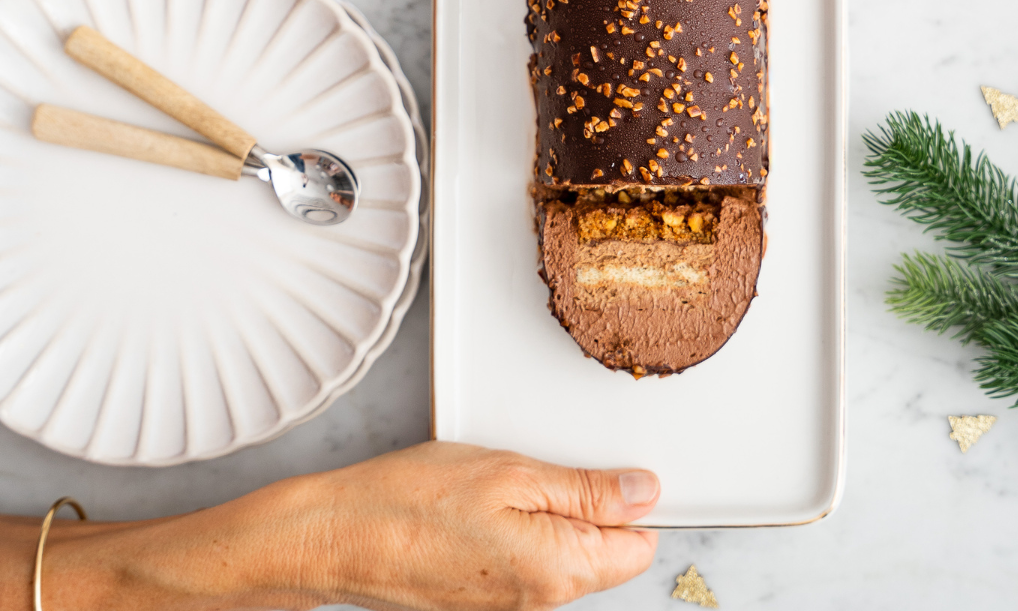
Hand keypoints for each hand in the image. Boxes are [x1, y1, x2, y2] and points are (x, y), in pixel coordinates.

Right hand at [14, 442, 660, 609]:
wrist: (335, 537)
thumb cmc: (412, 502)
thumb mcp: (510, 474)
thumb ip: (585, 490)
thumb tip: (645, 493)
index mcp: (559, 570)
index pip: (639, 543)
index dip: (635, 497)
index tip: (620, 460)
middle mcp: (543, 598)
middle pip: (605, 547)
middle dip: (594, 499)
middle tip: (549, 457)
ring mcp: (513, 600)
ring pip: (567, 547)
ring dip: (556, 505)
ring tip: (514, 471)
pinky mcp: (485, 592)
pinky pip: (531, 554)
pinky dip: (525, 520)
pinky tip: (490, 493)